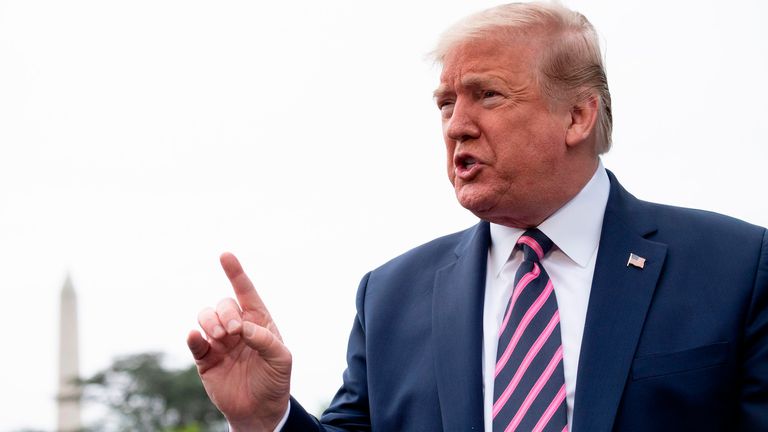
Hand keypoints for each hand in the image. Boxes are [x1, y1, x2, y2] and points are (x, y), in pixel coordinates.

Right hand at [187, 252, 291, 430]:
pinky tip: (196, 338)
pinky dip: (193, 337)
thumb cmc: (275, 380)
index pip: (246, 292)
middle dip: (226, 313)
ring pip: (205, 317)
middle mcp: (237, 327)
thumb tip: (243, 328)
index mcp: (258, 321)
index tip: (225, 255)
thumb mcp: (281, 359)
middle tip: (234, 332)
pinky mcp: (205, 359)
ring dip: (210, 322)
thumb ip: (265, 339)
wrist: (260, 410)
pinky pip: (194, 342)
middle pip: (224, 304)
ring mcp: (220, 342)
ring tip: (221, 338)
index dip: (235, 273)